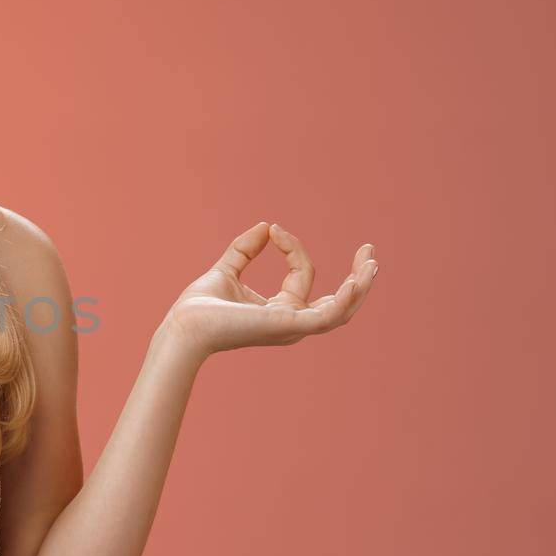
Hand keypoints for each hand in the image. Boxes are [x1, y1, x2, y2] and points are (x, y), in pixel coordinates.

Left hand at [162, 221, 377, 357]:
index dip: (293, 248)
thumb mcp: (227, 270)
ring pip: (340, 310)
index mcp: (279, 310)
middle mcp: (291, 322)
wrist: (184, 326)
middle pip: (336, 301)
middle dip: (356, 277)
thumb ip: (245, 250)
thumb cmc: (198, 308)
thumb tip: (265, 227)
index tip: (274, 230)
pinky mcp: (289, 326)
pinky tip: (354, 280)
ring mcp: (293, 327)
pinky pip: (328, 316)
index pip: (301, 275)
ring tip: (371, 262)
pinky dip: (344, 299)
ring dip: (360, 287)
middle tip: (369, 250)